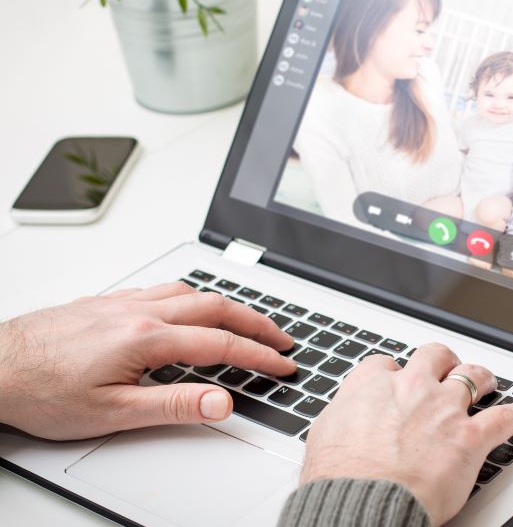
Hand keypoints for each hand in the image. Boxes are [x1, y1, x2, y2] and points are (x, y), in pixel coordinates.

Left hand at [0, 282, 295, 439]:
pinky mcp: (107, 302)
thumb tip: (222, 401)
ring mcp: (122, 302)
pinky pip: (163, 289)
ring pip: (190, 291)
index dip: (258, 355)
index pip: (220, 343)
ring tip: (247, 320)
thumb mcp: (112, 413)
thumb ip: (174, 405)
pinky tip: (190, 306)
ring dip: (228, 304)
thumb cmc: (41, 391)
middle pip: (216, 305)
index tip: (282, 364)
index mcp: (145, 337)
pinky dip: (192, 296)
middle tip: (281, 338)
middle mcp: (138, 311)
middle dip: (256, 321)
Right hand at [300, 343, 512, 525]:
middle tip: (447, 368)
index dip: (395, 372)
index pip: (386, 364)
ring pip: (473, 376)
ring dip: (482, 377)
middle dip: (443, 361)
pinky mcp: (470, 437)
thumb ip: (344, 416)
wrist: (363, 504)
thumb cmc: (341, 479)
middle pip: (434, 356)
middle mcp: (412, 389)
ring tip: (488, 381)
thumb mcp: (325, 435)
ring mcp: (444, 410)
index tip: (398, 380)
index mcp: (372, 386)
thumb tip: (346, 419)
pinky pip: (505, 418)